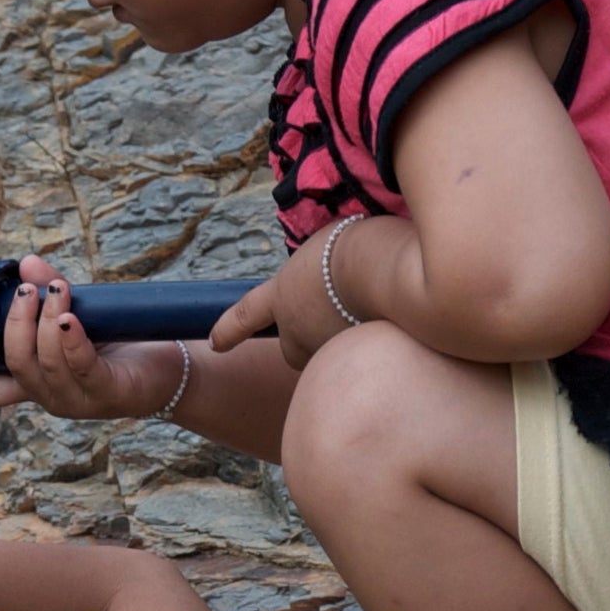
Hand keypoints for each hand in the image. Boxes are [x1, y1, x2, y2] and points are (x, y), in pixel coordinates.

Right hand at [0, 255, 192, 421]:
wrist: (173, 365)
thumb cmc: (123, 342)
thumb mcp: (79, 313)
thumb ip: (51, 292)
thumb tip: (26, 263)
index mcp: (39, 381)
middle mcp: (53, 396)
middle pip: (16, 364)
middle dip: (15, 324)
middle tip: (28, 292)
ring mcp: (79, 400)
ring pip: (44, 363)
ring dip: (46, 321)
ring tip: (60, 291)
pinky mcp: (109, 393)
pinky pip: (80, 366)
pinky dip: (70, 339)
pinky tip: (69, 318)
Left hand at [208, 215, 408, 368]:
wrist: (377, 268)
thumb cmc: (356, 245)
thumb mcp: (328, 245)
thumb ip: (318, 269)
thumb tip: (331, 278)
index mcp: (282, 293)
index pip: (247, 315)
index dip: (230, 329)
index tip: (216, 343)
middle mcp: (295, 327)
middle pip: (294, 350)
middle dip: (308, 343)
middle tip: (336, 319)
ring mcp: (321, 349)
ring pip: (332, 356)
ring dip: (347, 341)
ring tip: (377, 314)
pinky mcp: (349, 364)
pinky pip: (359, 362)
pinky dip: (373, 349)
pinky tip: (393, 329)